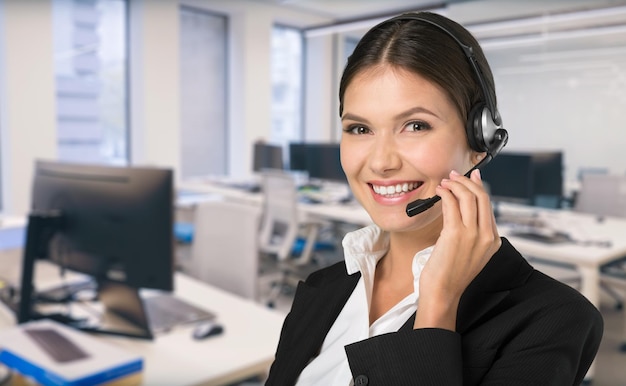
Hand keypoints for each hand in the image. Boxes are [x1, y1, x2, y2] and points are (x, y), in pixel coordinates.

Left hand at [415, 169, 500, 329]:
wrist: (442, 293)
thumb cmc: (449, 275)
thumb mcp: (468, 252)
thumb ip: (470, 233)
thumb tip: (461, 209)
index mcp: (493, 241)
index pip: (489, 206)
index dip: (479, 187)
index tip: (471, 177)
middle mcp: (486, 236)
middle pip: (482, 197)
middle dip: (467, 181)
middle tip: (454, 175)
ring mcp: (473, 235)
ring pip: (468, 197)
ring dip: (455, 184)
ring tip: (444, 182)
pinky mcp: (456, 234)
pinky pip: (452, 204)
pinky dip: (446, 193)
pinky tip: (440, 191)